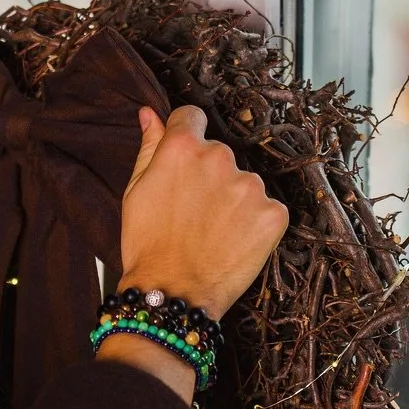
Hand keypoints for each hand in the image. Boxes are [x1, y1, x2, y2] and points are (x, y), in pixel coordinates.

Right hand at [117, 105, 287, 319]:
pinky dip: (253, 224)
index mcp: (183, 148)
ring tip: (211, 232)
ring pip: (243, 183)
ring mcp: (250, 186)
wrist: (172, 293)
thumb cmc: (147, 244)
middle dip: (208, 176)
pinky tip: (232, 242)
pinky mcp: (273, 214)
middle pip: (218, 154)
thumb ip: (148, 146)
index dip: (185, 137)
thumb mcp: (136, 190)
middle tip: (192, 211)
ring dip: (232, 200)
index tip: (183, 161)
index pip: (191, 117)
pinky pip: (265, 209)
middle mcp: (219, 158)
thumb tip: (150, 114)